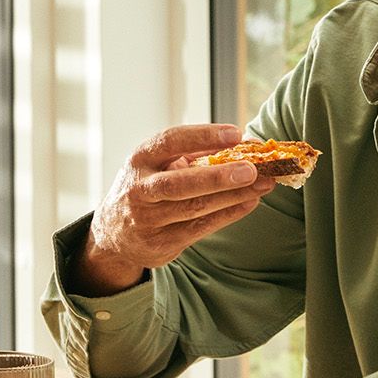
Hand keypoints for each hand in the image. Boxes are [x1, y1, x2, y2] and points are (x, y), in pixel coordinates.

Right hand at [74, 124, 277, 293]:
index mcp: (140, 159)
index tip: (235, 133)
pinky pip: (200, 228)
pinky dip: (229, 214)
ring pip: (194, 208)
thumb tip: (247, 143)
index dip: (203, 136)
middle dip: (218, 176)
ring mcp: (148, 220)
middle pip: (180, 183)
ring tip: (263, 183)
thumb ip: (199, 152)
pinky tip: (250, 202)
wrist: (114, 232)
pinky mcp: (161, 244)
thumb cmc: (148, 186)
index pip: (170, 142)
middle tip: (252, 169)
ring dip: (233, 196)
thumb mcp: (161, 164)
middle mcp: (139, 189)